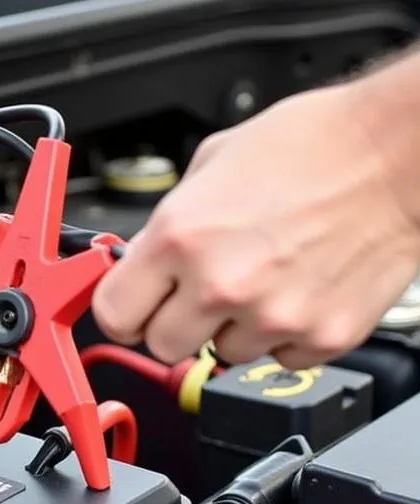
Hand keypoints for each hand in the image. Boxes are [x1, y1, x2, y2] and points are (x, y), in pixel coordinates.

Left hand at [91, 83, 419, 369]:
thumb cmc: (316, 145)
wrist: (402, 153)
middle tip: (199, 291)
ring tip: (263, 277)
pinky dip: (282, 334)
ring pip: (220, 355)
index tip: (133, 305)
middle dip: (173, 321)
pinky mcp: (320, 339)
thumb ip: (168, 223)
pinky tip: (297, 289)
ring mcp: (272, 318)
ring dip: (231, 327)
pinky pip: (277, 358)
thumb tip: (140, 258)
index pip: (113, 315)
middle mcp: (221, 284)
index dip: (123, 309)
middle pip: (161, 346)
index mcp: (181, 237)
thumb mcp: (212, 164)